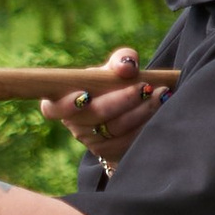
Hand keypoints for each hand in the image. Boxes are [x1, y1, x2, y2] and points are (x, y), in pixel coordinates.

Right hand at [40, 49, 168, 168]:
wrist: (128, 110)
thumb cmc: (115, 84)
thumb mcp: (115, 69)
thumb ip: (122, 60)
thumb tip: (127, 68)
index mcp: (62, 102)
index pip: (53, 108)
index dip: (66, 104)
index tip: (86, 95)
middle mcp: (74, 125)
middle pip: (94, 116)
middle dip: (122, 100)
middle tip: (146, 87)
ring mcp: (91, 142)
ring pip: (115, 130)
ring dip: (141, 112)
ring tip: (161, 94)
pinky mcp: (111, 154)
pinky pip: (130, 142)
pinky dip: (147, 125)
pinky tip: (161, 111)